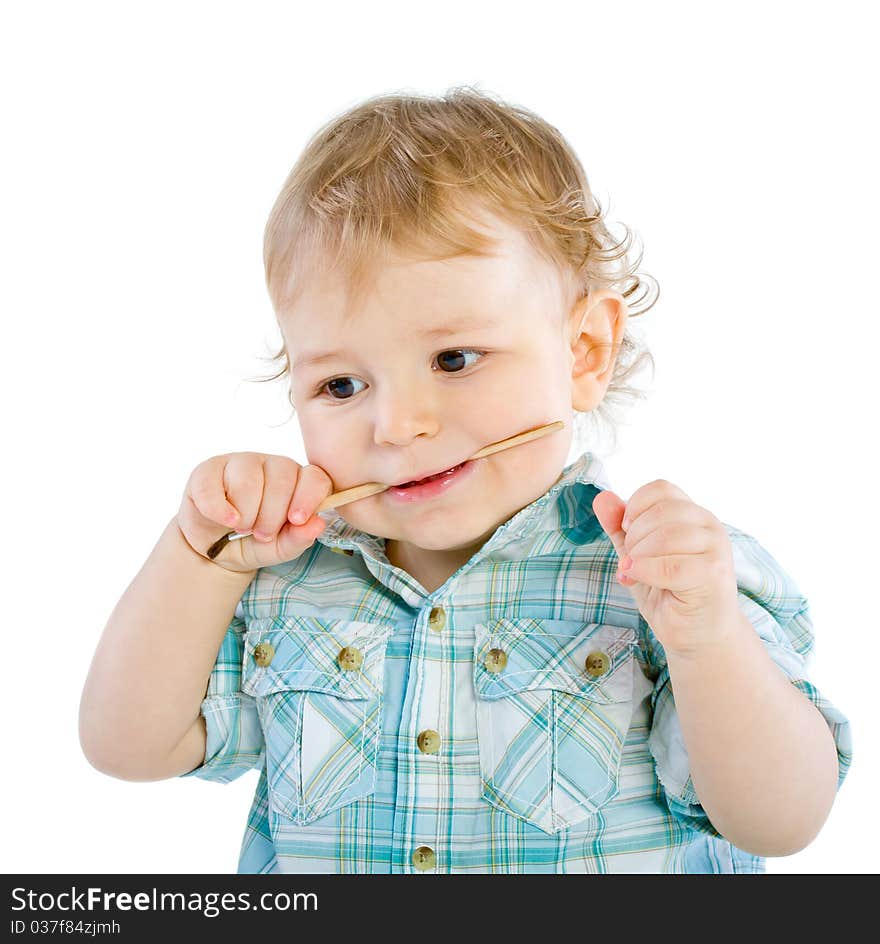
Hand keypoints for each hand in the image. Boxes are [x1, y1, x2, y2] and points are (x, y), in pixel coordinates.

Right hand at [177, 453, 331, 573]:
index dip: (308, 497)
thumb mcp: (279, 549)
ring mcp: (241, 462)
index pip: (315, 477)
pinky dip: (219, 509)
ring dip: (245, 514)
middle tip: (261, 534)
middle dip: (271, 516)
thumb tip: (317, 525)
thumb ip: (299, 538)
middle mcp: (273, 465)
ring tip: (242, 526)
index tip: (296, 520)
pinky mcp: (209, 468)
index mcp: (299, 482)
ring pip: (248, 481)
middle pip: (281, 480)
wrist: (216, 549)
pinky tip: (225, 520)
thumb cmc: (254, 542)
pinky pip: (213, 485)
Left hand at [592, 479, 739, 657]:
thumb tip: (602, 497)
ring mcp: (716, 548)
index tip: (627, 532)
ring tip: (635, 572)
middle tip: (631, 561)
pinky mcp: (714, 574)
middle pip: (660, 511)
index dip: (635, 507)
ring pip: (665, 536)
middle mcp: (709, 525)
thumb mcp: (636, 555)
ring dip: (638, 556)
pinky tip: (635, 578)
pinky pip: (670, 565)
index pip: (661, 488)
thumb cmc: (668, 593)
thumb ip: (619, 527)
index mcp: (693, 514)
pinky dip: (644, 571)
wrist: (697, 635)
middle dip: (633, 536)